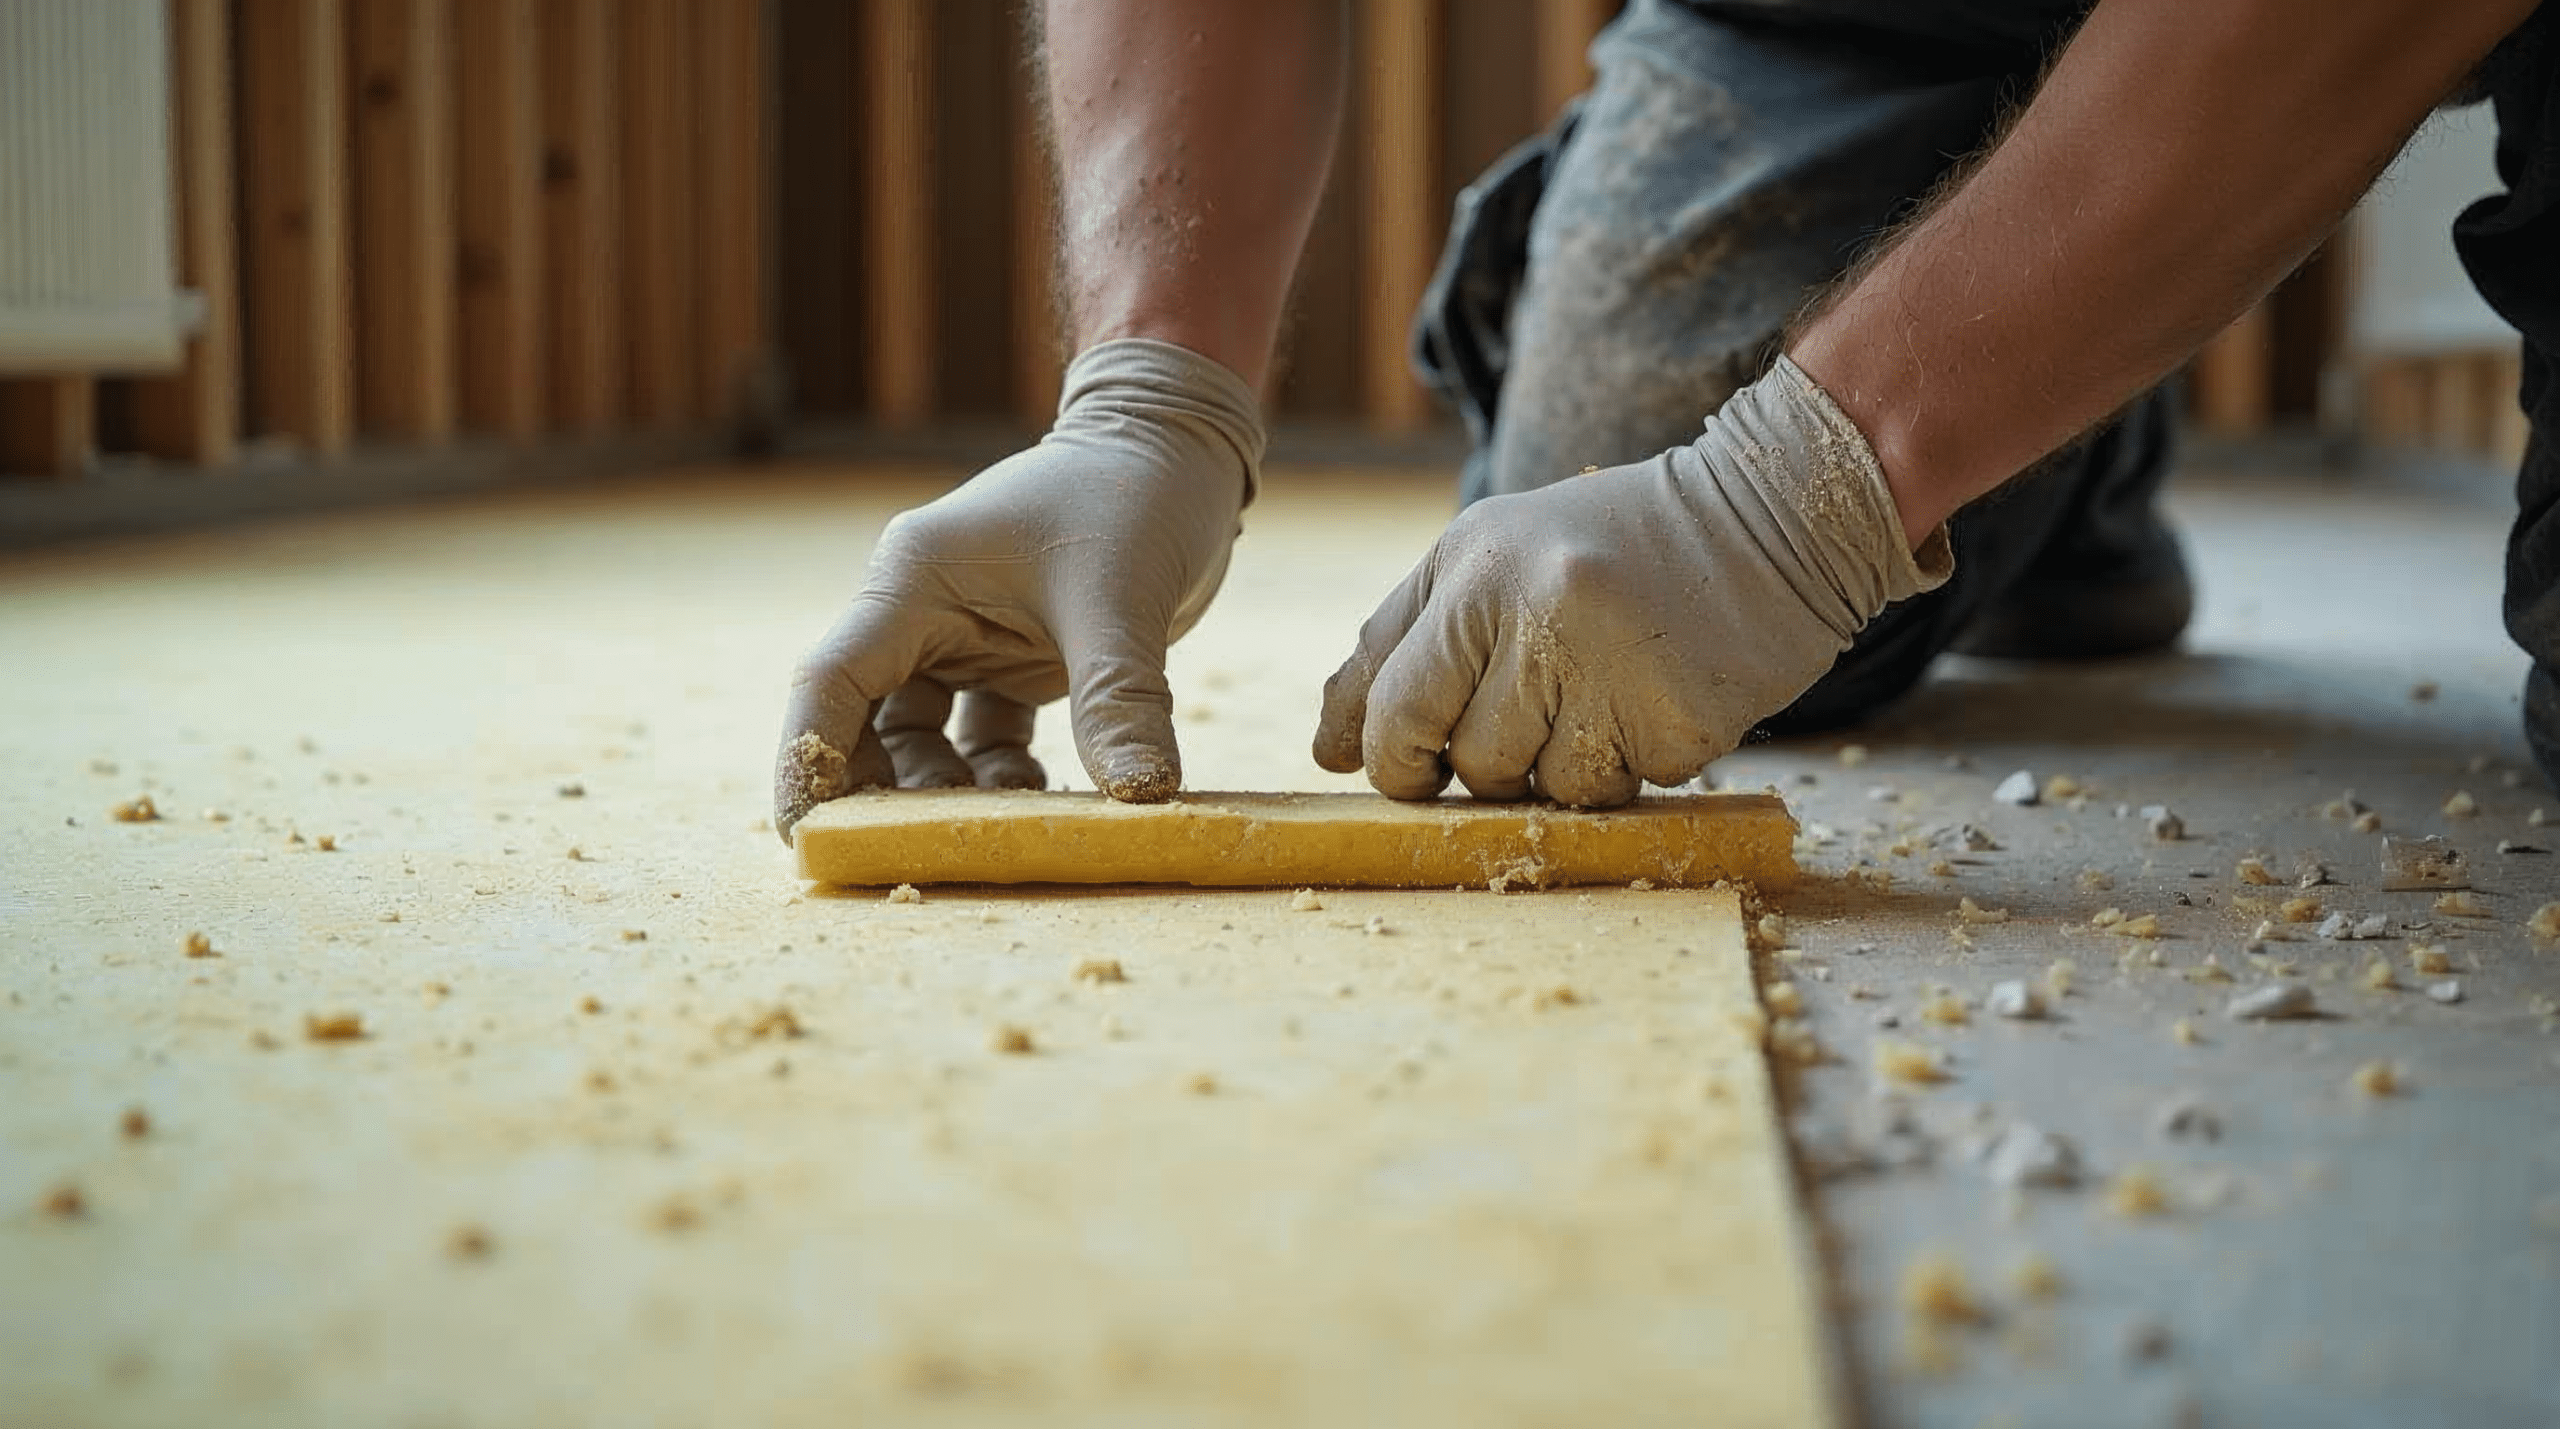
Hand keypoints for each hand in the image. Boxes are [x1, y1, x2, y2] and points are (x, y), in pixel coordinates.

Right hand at [774, 339, 1262, 841]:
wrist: (1180, 449)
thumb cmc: (1137, 495)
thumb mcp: (1124, 598)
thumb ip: (1122, 700)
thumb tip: (1140, 798)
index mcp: (915, 578)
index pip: (831, 681)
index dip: (807, 761)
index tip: (807, 839)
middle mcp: (921, 607)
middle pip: (864, 721)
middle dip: (884, 795)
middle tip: (917, 861)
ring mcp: (961, 634)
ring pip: (921, 738)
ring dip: (953, 793)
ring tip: (1009, 830)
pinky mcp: (1006, 656)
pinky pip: (978, 735)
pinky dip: (999, 775)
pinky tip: (1043, 803)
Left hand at [1312, 355, 1951, 807]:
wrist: (1770, 516)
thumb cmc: (1610, 546)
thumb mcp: (1487, 557)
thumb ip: (1399, 642)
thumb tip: (1330, 749)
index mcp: (1472, 570)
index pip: (1393, 703)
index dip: (1392, 759)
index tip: (1408, 771)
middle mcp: (1534, 614)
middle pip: (1464, 761)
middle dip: (1477, 771)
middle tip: (1520, 730)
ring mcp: (1611, 668)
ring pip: (1541, 788)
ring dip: (1559, 769)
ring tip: (1597, 700)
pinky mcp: (1678, 718)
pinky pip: (1621, 790)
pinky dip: (1629, 765)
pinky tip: (1651, 703)